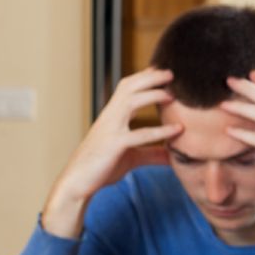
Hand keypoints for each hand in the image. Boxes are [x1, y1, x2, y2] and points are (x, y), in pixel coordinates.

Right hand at [42, 68, 182, 238]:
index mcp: (112, 116)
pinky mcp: (114, 145)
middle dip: (150, 77)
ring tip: (172, 95)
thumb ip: (151, 153)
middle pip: (128, 87)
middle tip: (171, 73)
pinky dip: (160, 131)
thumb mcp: (131, 157)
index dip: (144, 76)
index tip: (162, 69)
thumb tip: (172, 155)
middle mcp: (110, 118)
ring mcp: (110, 130)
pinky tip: (177, 129)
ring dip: (153, 94)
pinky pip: (139, 134)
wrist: (77, 185)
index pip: (127, 87)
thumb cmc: (101, 168)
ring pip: (130, 101)